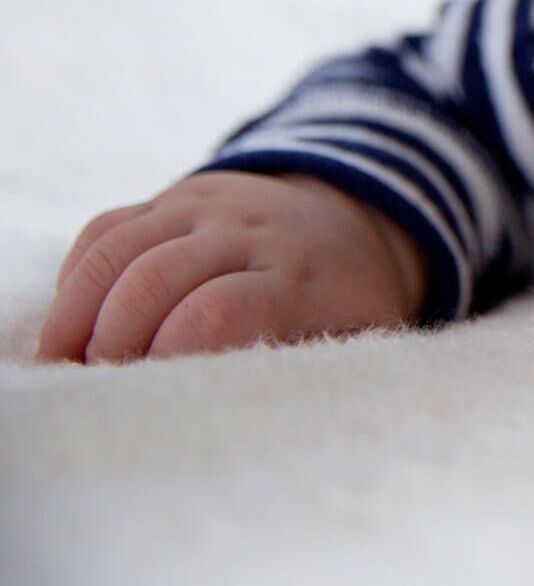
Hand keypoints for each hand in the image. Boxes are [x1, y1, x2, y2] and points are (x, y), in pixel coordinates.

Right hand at [35, 171, 428, 364]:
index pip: (218, 311)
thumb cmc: (346, 301)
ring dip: (78, 315)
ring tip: (67, 368)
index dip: (171, 355)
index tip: (155, 400)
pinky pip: (104, 230)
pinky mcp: (169, 200)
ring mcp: (205, 207)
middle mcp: (248, 232)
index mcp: (298, 277)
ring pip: (117, 250)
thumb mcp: (361, 336)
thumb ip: (320, 374)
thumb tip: (266, 438)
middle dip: (115, 340)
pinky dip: (77, 281)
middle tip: (105, 390)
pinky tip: (72, 328)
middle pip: (154, 278)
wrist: (347, 215)